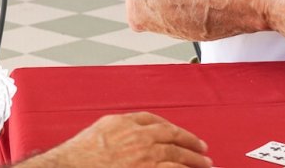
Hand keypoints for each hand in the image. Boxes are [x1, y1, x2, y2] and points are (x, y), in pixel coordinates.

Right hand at [29, 112, 210, 167]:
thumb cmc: (79, 155)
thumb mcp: (100, 130)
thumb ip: (119, 128)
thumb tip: (129, 131)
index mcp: (126, 123)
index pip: (155, 121)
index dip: (170, 128)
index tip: (179, 133)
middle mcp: (138, 136)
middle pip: (172, 136)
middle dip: (190, 142)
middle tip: (203, 149)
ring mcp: (144, 156)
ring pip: (176, 155)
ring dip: (194, 160)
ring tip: (205, 164)